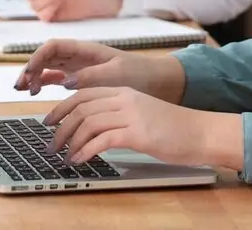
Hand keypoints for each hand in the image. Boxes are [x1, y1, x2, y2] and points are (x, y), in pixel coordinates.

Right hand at [12, 39, 184, 102]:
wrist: (158, 82)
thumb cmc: (139, 74)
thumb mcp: (117, 74)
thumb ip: (91, 76)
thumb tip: (65, 82)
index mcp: (86, 49)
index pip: (54, 47)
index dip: (37, 57)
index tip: (29, 73)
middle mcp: (79, 57)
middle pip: (46, 57)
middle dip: (30, 68)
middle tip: (20, 86)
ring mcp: (79, 68)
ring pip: (49, 67)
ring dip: (34, 76)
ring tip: (24, 90)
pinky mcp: (82, 81)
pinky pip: (57, 79)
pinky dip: (45, 84)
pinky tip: (37, 92)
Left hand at [43, 87, 242, 170]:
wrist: (201, 132)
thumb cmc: (174, 128)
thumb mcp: (143, 113)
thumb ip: (119, 115)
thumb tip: (94, 130)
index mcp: (124, 92)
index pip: (84, 94)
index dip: (62, 107)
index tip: (49, 122)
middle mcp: (125, 98)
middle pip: (81, 107)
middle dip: (60, 126)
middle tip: (50, 144)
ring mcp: (131, 114)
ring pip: (87, 122)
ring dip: (70, 141)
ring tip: (63, 156)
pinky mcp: (137, 133)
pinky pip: (102, 140)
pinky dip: (85, 151)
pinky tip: (80, 160)